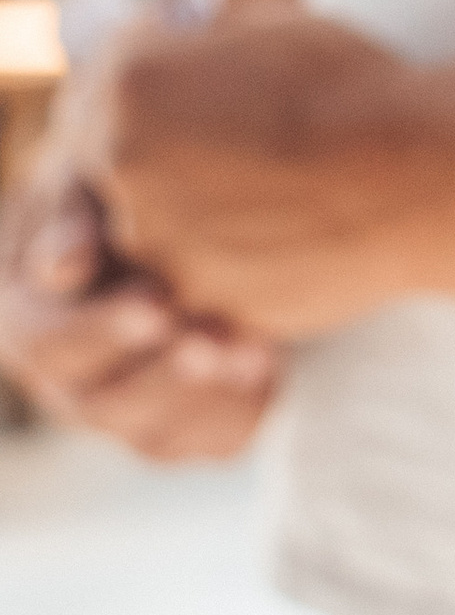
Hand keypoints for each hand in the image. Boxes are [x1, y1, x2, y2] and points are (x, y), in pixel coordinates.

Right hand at [0, 152, 277, 459]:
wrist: (199, 204)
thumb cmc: (127, 179)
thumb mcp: (91, 176)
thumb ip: (72, 215)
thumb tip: (63, 267)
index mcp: (26, 311)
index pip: (46, 339)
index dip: (99, 330)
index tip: (157, 304)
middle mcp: (64, 372)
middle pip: (97, 399)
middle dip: (159, 373)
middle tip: (209, 341)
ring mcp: (121, 404)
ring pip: (153, 431)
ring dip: (203, 395)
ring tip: (251, 350)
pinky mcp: (182, 418)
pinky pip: (208, 439)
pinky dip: (239, 408)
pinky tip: (268, 363)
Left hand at [50, 0, 434, 336]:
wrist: (422, 173)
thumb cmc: (355, 89)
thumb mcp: (269, 27)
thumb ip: (199, 46)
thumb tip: (181, 50)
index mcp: (128, 88)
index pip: (107, 92)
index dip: (153, 96)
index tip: (187, 96)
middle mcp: (124, 167)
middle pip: (120, 166)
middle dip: (170, 158)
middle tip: (237, 147)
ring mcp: (159, 244)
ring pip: (157, 232)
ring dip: (202, 215)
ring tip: (279, 191)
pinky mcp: (202, 302)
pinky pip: (205, 280)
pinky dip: (238, 261)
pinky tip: (293, 229)